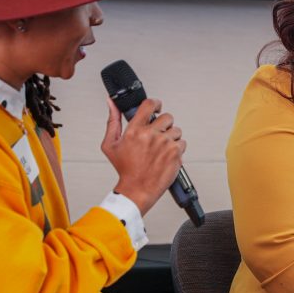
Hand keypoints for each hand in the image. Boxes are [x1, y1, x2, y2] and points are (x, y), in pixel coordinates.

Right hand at [101, 97, 185, 213]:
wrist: (138, 189)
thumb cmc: (125, 170)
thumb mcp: (111, 145)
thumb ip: (112, 122)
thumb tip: (112, 104)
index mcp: (135, 130)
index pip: (149, 104)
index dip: (155, 103)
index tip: (156, 106)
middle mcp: (151, 135)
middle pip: (167, 117)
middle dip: (164, 124)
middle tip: (158, 134)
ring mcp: (165, 143)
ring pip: (176, 130)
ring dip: (171, 137)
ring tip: (161, 147)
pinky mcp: (175, 153)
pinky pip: (182, 143)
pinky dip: (177, 148)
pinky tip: (166, 155)